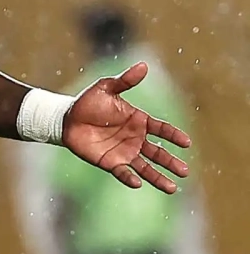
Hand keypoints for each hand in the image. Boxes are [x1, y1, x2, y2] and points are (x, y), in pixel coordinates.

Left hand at [63, 62, 191, 193]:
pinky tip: (138, 184)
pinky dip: (130, 178)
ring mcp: (124, 152)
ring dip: (159, 177)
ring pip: (146, 167)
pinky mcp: (110, 162)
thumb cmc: (87, 102)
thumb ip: (125, 81)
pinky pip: (122, 172)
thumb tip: (144, 65)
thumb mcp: (106, 88)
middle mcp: (135, 139)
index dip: (173, 136)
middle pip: (158, 153)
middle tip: (185, 171)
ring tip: (173, 188)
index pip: (161, 129)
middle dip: (171, 162)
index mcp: (138, 121)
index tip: (186, 143)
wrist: (66, 118)